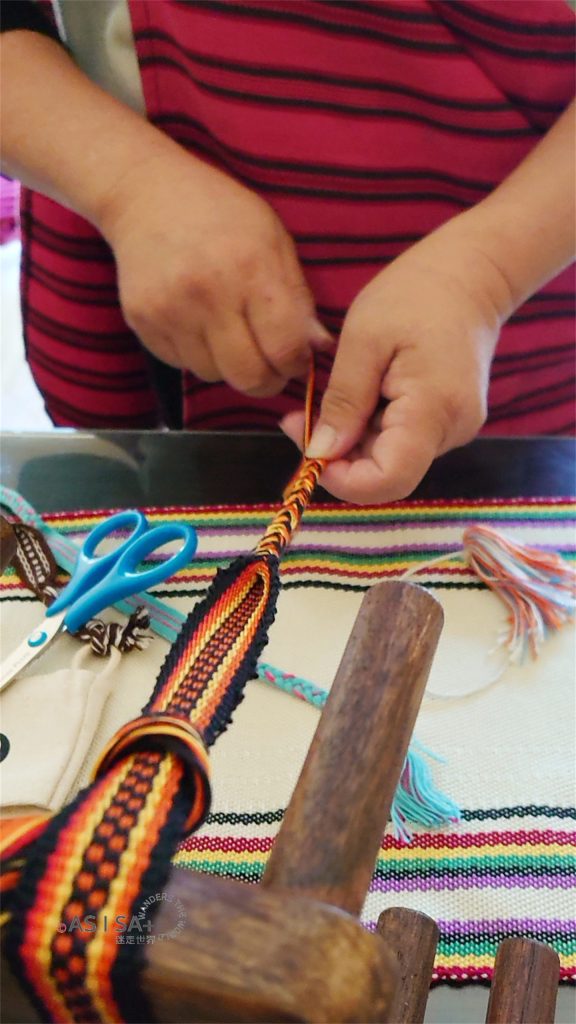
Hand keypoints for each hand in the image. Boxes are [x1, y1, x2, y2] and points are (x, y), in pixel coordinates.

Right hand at [99, 150, 330, 395]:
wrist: (145, 193)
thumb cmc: (221, 213)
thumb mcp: (274, 239)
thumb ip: (298, 297)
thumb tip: (318, 347)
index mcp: (250, 269)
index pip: (284, 349)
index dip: (296, 364)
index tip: (295, 359)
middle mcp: (208, 294)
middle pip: (248, 377)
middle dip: (266, 380)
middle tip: (269, 364)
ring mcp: (170, 310)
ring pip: (213, 375)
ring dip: (227, 365)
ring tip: (228, 331)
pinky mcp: (141, 321)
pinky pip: (181, 364)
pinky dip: (196, 354)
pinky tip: (196, 322)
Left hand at [281, 212, 514, 503]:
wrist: (472, 275)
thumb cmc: (416, 294)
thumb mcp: (364, 340)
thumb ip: (343, 402)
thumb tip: (319, 454)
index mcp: (433, 409)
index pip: (388, 479)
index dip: (342, 479)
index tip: (307, 447)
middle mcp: (452, 431)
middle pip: (387, 473)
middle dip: (339, 456)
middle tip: (300, 418)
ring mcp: (454, 429)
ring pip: (392, 459)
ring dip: (354, 440)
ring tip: (335, 394)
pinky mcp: (449, 423)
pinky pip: (402, 442)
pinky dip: (372, 429)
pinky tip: (362, 393)